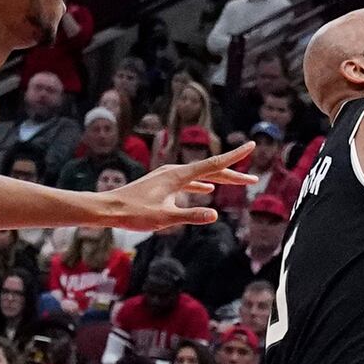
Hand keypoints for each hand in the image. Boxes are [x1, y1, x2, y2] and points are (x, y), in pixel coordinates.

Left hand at [92, 144, 256, 231]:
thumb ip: (190, 216)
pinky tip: (208, 189)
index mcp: (178, 176)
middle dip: (234, 174)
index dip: (235, 156)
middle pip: (211, 170)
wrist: (108, 208)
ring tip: (237, 182)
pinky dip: (202, 183)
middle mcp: (175, 171)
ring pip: (201, 175)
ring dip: (220, 179)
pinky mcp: (163, 183)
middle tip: (254, 179)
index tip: (252, 145)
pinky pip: (189, 181)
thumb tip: (214, 215)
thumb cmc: (134, 213)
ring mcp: (168, 176)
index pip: (213, 165)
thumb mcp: (164, 218)